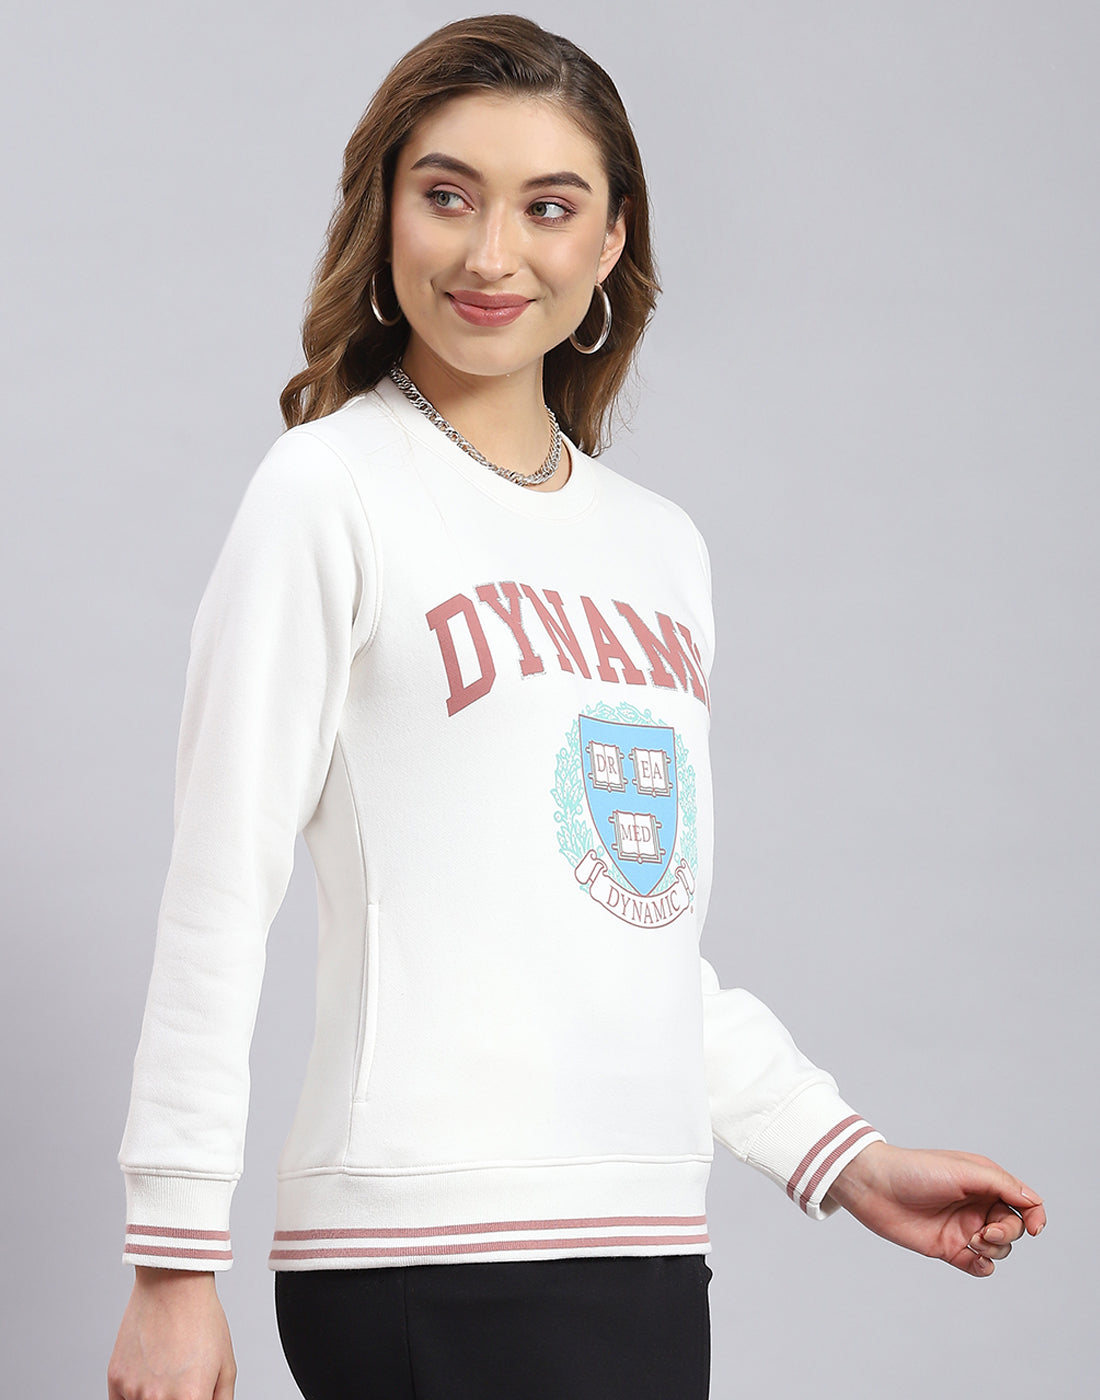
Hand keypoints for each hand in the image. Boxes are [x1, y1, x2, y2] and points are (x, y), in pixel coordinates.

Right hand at [107, 1267, 236, 1398]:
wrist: (173, 1284)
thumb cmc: (202, 1320)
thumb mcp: (226, 1366)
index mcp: (191, 1398)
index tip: (192, 1395)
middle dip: (174, 1399)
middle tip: (178, 1383)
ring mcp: (133, 1391)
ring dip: (154, 1397)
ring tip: (166, 1371)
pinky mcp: (115, 1380)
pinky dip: (134, 1395)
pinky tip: (149, 1370)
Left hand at [826, 1141, 1045, 1276]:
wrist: (875, 1188)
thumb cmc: (916, 1170)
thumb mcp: (964, 1171)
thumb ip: (1001, 1185)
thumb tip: (1032, 1202)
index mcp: (983, 1181)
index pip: (1022, 1201)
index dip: (1034, 1215)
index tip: (1034, 1228)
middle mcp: (976, 1205)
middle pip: (1013, 1227)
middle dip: (1007, 1233)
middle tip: (984, 1231)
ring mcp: (962, 1227)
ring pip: (999, 1248)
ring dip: (994, 1248)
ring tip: (972, 1241)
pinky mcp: (948, 1248)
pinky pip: (979, 1265)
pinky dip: (984, 1266)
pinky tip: (975, 1259)